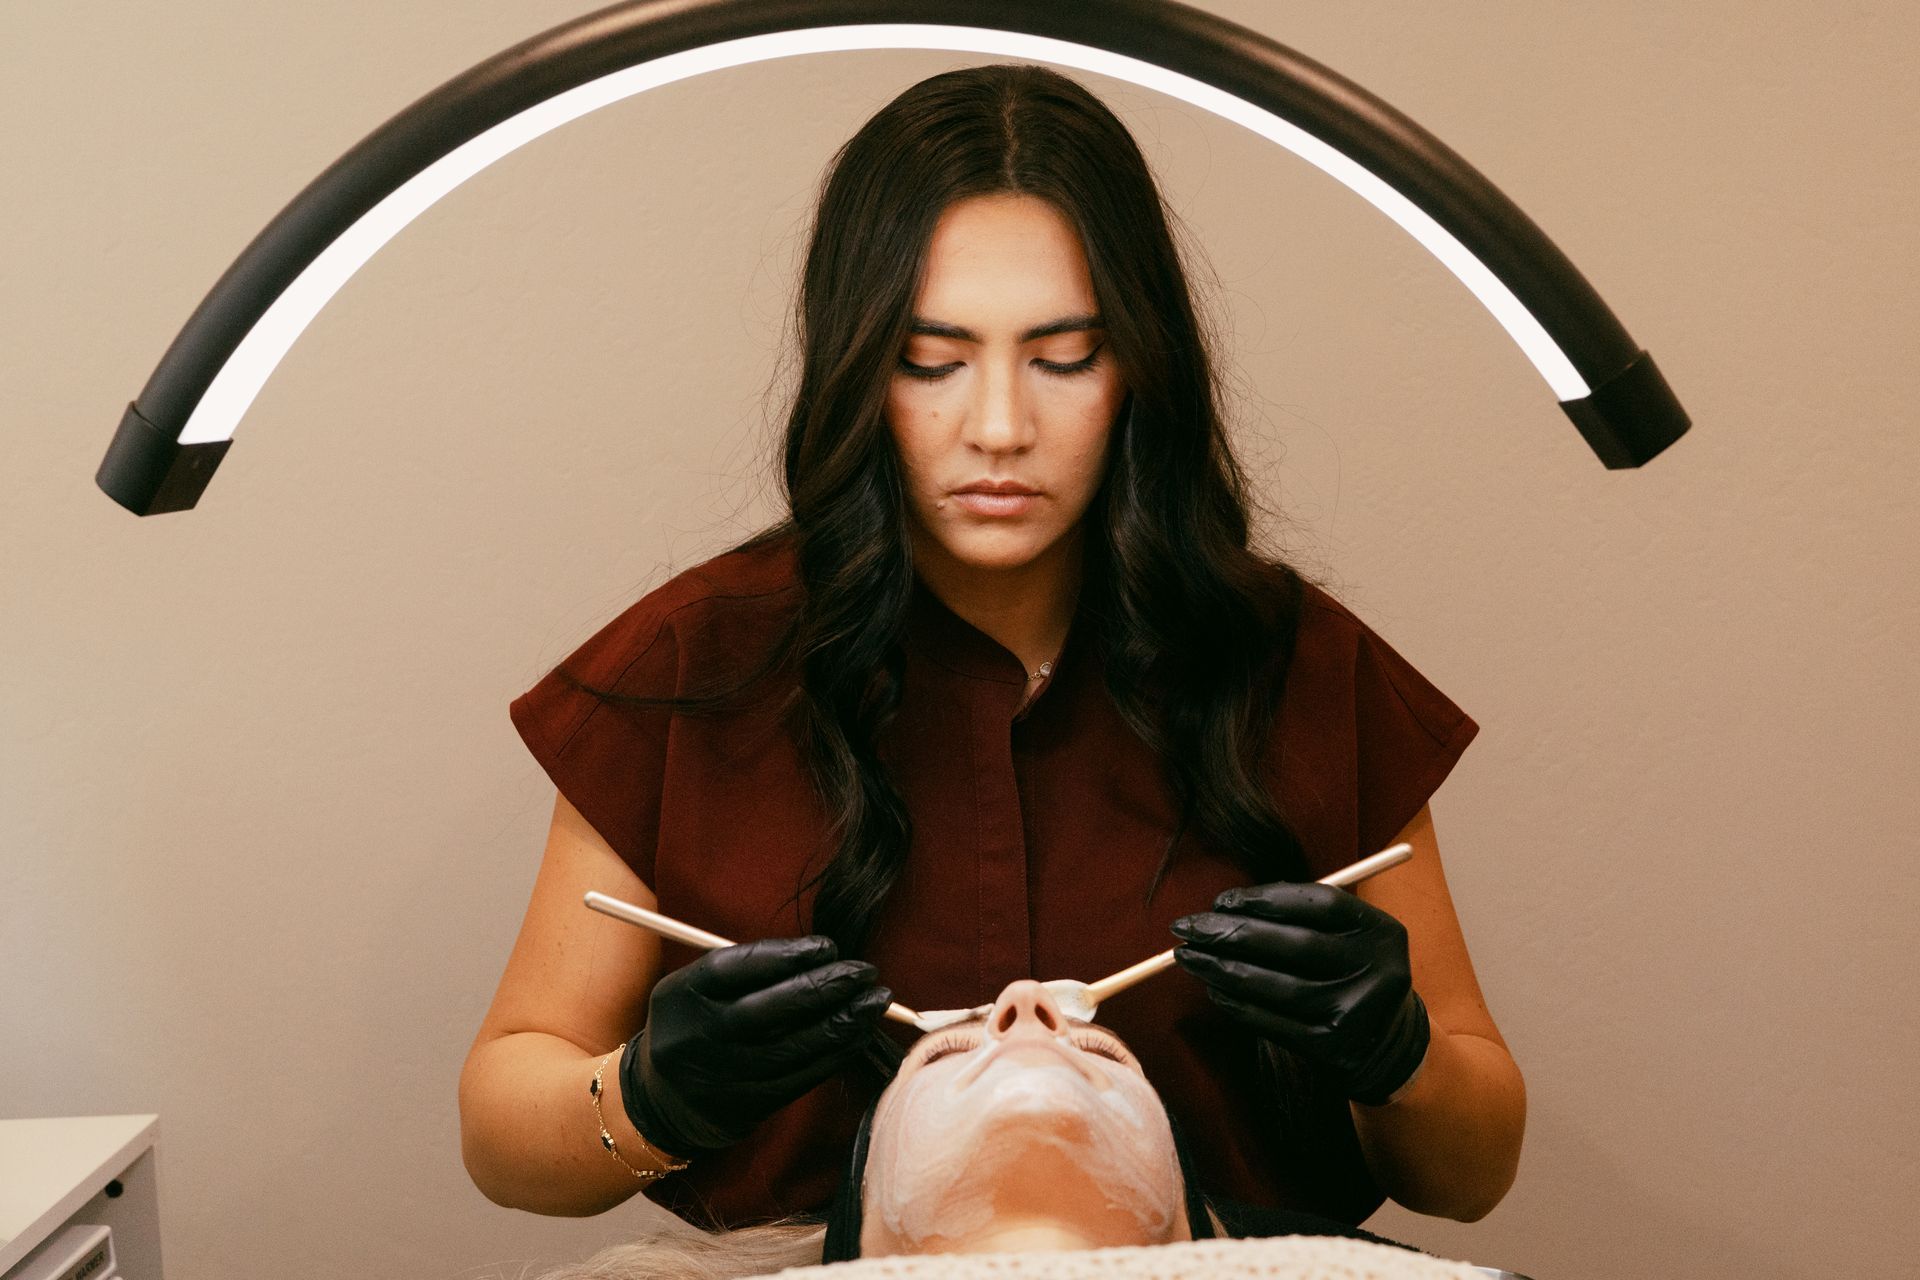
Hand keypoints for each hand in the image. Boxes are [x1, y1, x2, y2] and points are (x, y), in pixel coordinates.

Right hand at [619, 935, 892, 1154]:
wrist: (662, 1102)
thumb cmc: (698, 1025)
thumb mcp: (698, 989)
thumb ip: (747, 971)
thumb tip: (823, 957)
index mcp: (680, 996)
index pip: (733, 969)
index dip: (785, 955)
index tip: (827, 947)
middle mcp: (696, 1038)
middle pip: (766, 1010)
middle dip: (823, 988)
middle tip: (864, 971)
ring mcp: (720, 1078)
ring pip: (791, 1048)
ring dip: (842, 1022)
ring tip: (876, 1000)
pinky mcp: (745, 1108)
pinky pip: (800, 1079)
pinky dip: (835, 1054)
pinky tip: (859, 1032)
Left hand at [1169, 881, 1429, 1104]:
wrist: (1381, 1041)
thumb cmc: (1342, 970)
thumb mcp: (1340, 936)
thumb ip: (1294, 916)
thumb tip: (1222, 909)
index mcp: (1380, 931)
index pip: (1321, 903)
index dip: (1266, 898)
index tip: (1222, 900)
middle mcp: (1378, 970)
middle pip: (1297, 945)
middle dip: (1232, 933)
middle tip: (1187, 927)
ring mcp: (1357, 1012)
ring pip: (1279, 986)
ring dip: (1224, 969)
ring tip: (1188, 957)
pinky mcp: (1334, 1048)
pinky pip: (1274, 1022)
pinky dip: (1237, 1005)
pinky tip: (1212, 989)